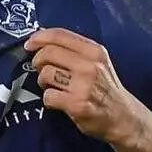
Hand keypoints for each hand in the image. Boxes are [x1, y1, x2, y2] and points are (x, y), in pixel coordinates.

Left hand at [24, 28, 140, 144]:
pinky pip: (48, 96)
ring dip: (43, 81)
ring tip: (53, 86)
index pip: (59, 35)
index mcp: (94, 51)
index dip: (39, 38)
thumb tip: (42, 38)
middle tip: (41, 69)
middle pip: (48, 53)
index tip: (29, 44)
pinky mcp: (76, 104)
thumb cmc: (105, 87)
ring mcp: (83, 85)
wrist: (122, 117)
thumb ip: (74, 49)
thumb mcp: (98, 61)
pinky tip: (58, 101)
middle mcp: (89, 65)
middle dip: (38, 61)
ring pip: (45, 74)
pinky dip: (49, 99)